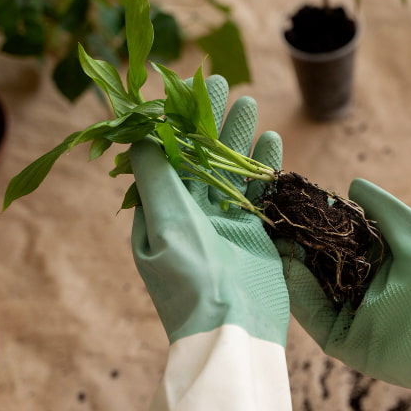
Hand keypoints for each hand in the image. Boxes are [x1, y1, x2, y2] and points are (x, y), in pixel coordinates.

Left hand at [130, 76, 288, 345]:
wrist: (234, 329)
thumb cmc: (191, 279)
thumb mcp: (165, 223)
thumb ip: (155, 176)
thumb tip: (138, 134)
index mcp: (157, 215)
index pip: (163, 158)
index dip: (172, 122)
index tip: (180, 88)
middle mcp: (188, 217)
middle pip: (198, 158)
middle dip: (208, 121)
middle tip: (219, 81)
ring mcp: (222, 225)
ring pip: (229, 170)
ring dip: (238, 137)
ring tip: (249, 102)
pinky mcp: (253, 235)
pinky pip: (257, 192)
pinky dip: (264, 168)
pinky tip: (272, 142)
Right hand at [279, 178, 410, 391]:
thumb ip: (380, 206)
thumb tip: (353, 186)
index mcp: (390, 263)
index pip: (346, 241)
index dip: (322, 226)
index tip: (298, 208)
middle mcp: (371, 289)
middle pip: (325, 266)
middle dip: (300, 246)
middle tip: (276, 224)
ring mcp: (357, 317)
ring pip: (315, 290)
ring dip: (293, 266)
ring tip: (272, 241)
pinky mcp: (346, 343)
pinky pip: (315, 316)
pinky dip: (297, 293)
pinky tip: (284, 267)